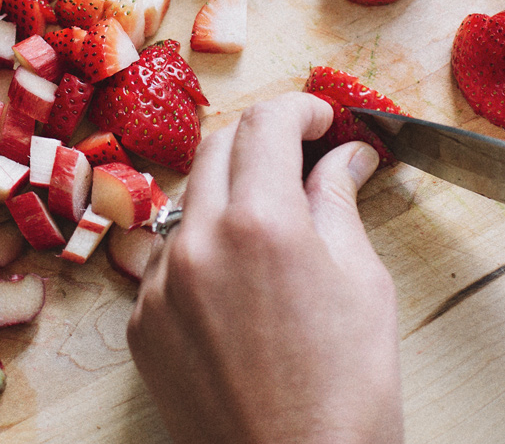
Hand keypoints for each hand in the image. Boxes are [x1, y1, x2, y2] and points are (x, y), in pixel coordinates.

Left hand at [126, 92, 402, 443]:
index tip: (321, 120)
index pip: (266, 122)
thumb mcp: (362, 284)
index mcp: (260, 222)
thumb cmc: (347, 395)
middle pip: (218, 149)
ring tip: (275, 232)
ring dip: (230, 198)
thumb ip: (339, 205)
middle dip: (262, 143)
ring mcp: (159, 285)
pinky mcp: (142, 325)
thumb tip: (346, 158)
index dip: (299, 109)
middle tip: (302, 160)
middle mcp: (198, 242)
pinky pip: (167, 261)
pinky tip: (241, 287)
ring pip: (189, 203)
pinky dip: (203, 253)